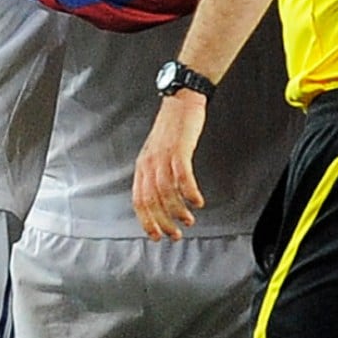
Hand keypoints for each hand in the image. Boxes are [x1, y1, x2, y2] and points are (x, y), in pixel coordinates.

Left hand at [134, 88, 210, 239]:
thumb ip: (157, 174)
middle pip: (151, 201)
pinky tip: (198, 201)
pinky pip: (182, 177)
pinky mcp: (179, 149)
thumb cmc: (173, 128)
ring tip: (189, 220)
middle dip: (163, 222)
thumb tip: (162, 199)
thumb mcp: (157, 153)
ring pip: (166, 192)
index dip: (147, 221)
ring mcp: (163, 156)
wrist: (181, 100)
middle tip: (176, 235)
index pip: (139, 201)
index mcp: (142, 166)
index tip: (157, 236)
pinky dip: (190, 193)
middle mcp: (149, 163)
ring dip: (178, 211)